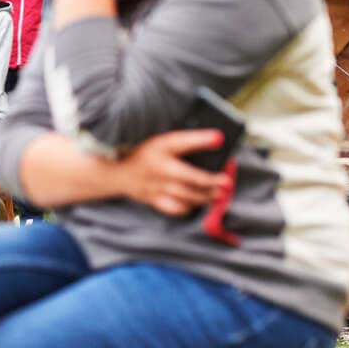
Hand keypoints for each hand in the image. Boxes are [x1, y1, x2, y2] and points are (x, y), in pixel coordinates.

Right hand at [115, 129, 231, 216]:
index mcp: (162, 150)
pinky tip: (197, 203)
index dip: (203, 144)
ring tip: (217, 195)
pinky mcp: (156, 201)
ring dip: (205, 197)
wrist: (122, 175)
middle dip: (211, 184)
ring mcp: (157, 189)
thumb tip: (219, 138)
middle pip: (191, 181)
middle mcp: (160, 171)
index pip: (185, 143)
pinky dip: (190, 207)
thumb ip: (192, 140)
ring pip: (186, 197)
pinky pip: (177, 209)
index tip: (221, 142)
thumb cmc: (147, 156)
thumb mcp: (166, 142)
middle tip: (226, 184)